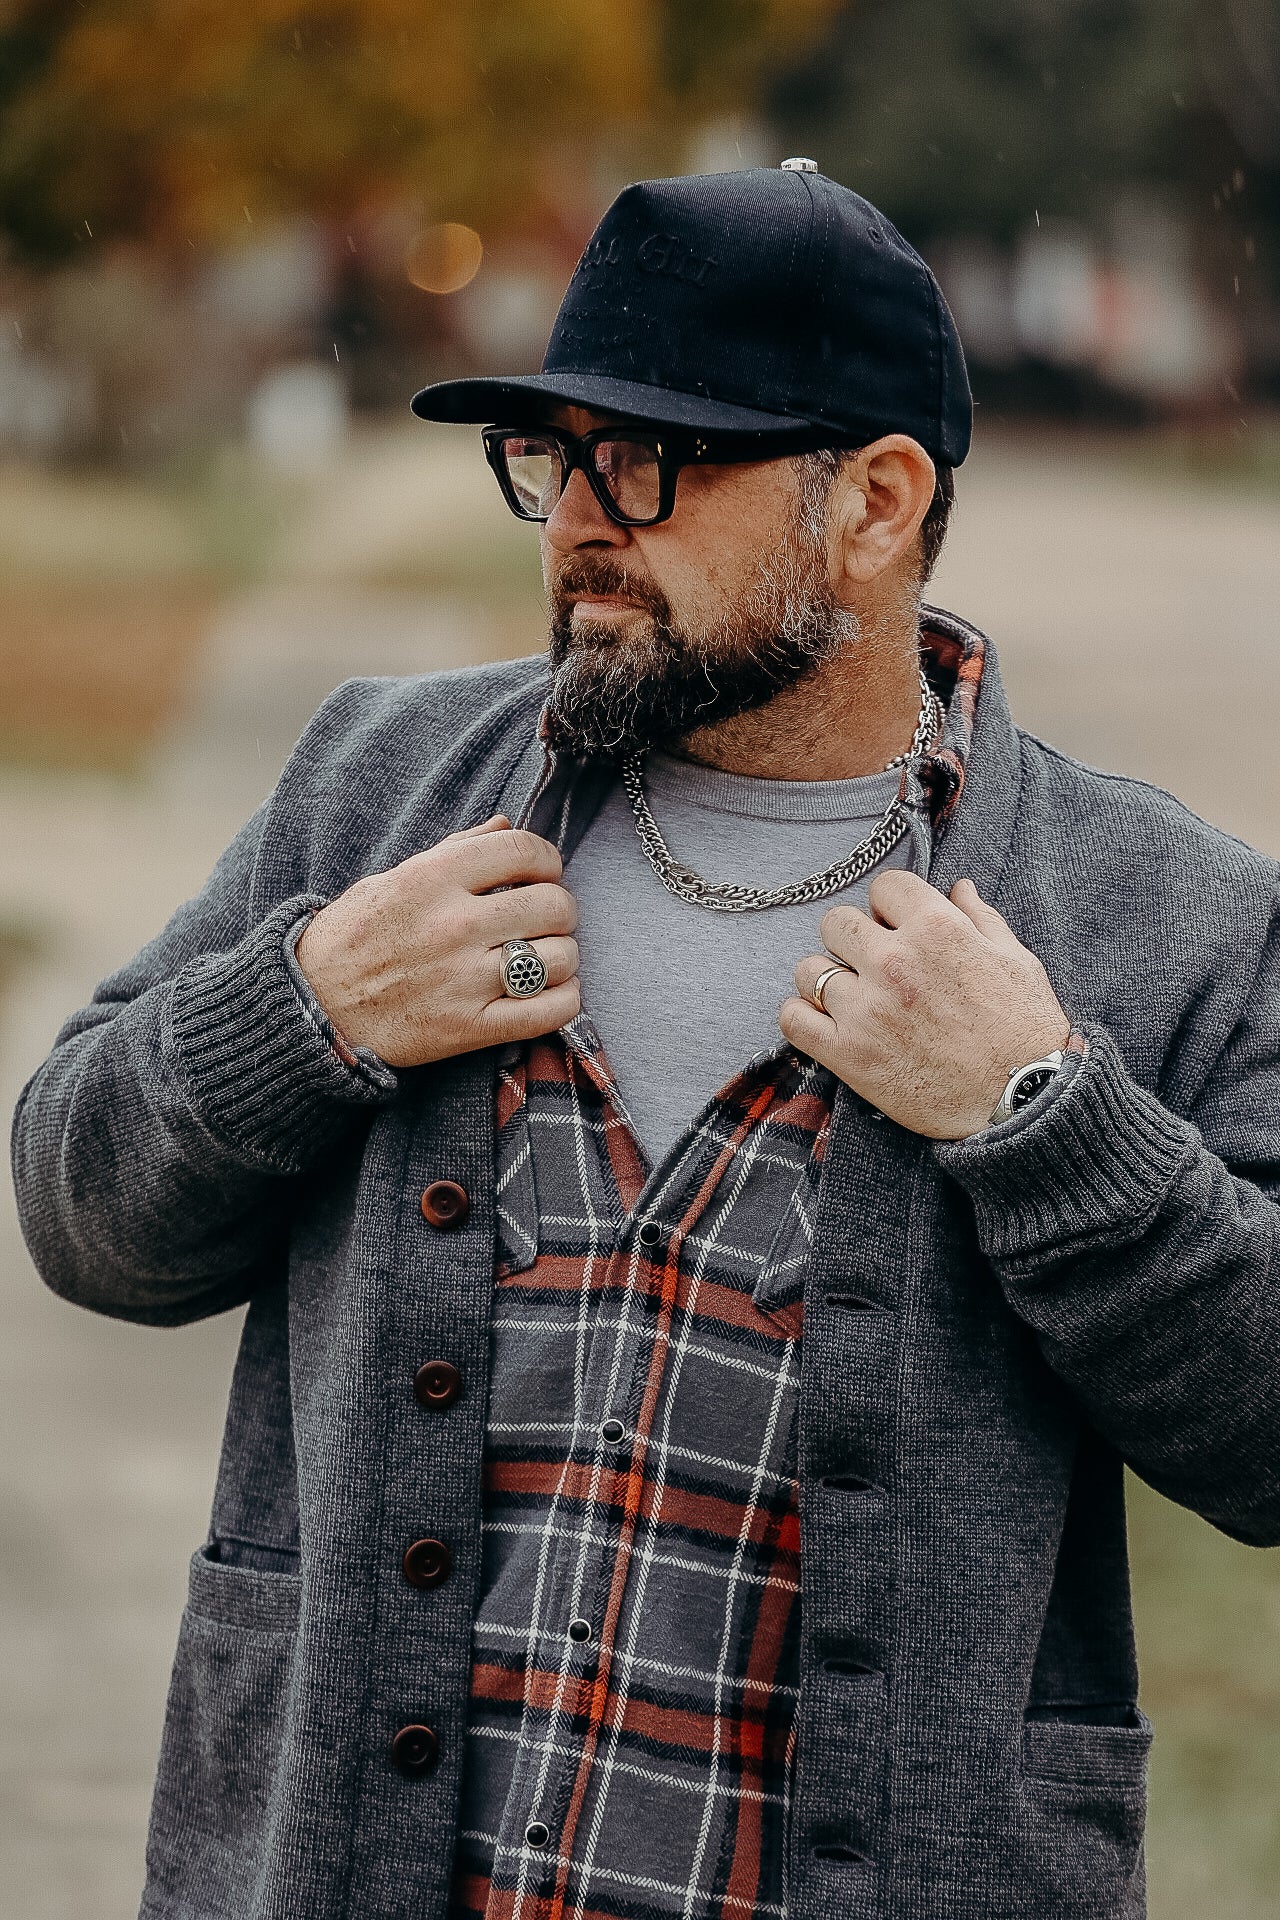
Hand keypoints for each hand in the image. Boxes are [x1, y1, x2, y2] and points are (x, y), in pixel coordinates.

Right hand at [295, 816, 579, 1067]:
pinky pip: (550, 1011)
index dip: (547, 859)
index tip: (542, 872)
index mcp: (430, 879)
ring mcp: (462, 980)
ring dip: (562, 955)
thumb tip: (505, 824)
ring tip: (543, 957)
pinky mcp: (468, 1029)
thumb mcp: (392, 880)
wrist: (311, 1009)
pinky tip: (550, 991)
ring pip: (560, 958)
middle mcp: (451, 926)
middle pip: (553, 904)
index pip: (523, 851)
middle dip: (559, 908)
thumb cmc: (351, 938)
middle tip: (543, 918)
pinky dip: (565, 1000)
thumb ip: (454, 851)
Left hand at [780, 872, 1070, 1138]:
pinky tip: (823, 1022)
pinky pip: (792, 1018)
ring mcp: (866, 1008)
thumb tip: (958, 887)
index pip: (884, 886)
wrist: (1023, 1102)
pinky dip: (801, 1017)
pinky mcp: (848, 1054)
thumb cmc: (1026, 1032)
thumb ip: (980, 918)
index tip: (897, 925)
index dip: (890, 905)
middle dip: (854, 938)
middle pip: (836, 922)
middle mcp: (894, 962)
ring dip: (825, 979)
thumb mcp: (1016, 961)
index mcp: (937, 929)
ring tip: (850, 997)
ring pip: (809, 970)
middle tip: (873, 964)